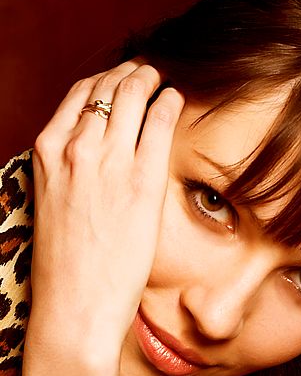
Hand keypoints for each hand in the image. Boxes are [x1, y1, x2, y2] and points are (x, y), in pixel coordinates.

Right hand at [22, 61, 183, 375]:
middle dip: (130, 74)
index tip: (121, 78)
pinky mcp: (142, 181)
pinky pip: (158, 125)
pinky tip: (177, 98)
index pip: (79, 95)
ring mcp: (109, 162)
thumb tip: (95, 157)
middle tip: (147, 71)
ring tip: (162, 79)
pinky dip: (168, 105)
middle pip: (107, 89)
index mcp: (48, 151)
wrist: (75, 303)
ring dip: (149, 80)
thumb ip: (71, 173)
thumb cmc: (66, 262)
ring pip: (131, 97)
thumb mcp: (55, 203)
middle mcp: (75, 148)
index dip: (105, 80)